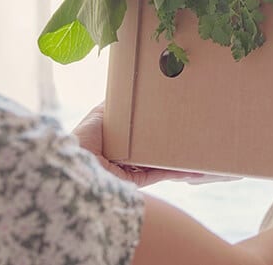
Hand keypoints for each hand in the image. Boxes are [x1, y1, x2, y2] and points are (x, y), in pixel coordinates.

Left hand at [72, 103, 203, 187]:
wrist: (75, 165)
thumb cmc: (83, 139)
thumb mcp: (99, 114)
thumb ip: (114, 105)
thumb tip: (126, 91)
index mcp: (116, 141)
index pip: (141, 133)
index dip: (156, 125)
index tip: (172, 117)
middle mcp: (124, 156)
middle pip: (153, 147)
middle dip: (171, 141)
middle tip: (190, 132)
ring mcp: (131, 170)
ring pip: (160, 162)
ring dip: (179, 159)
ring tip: (197, 151)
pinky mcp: (137, 182)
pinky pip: (160, 175)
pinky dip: (177, 172)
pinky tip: (193, 168)